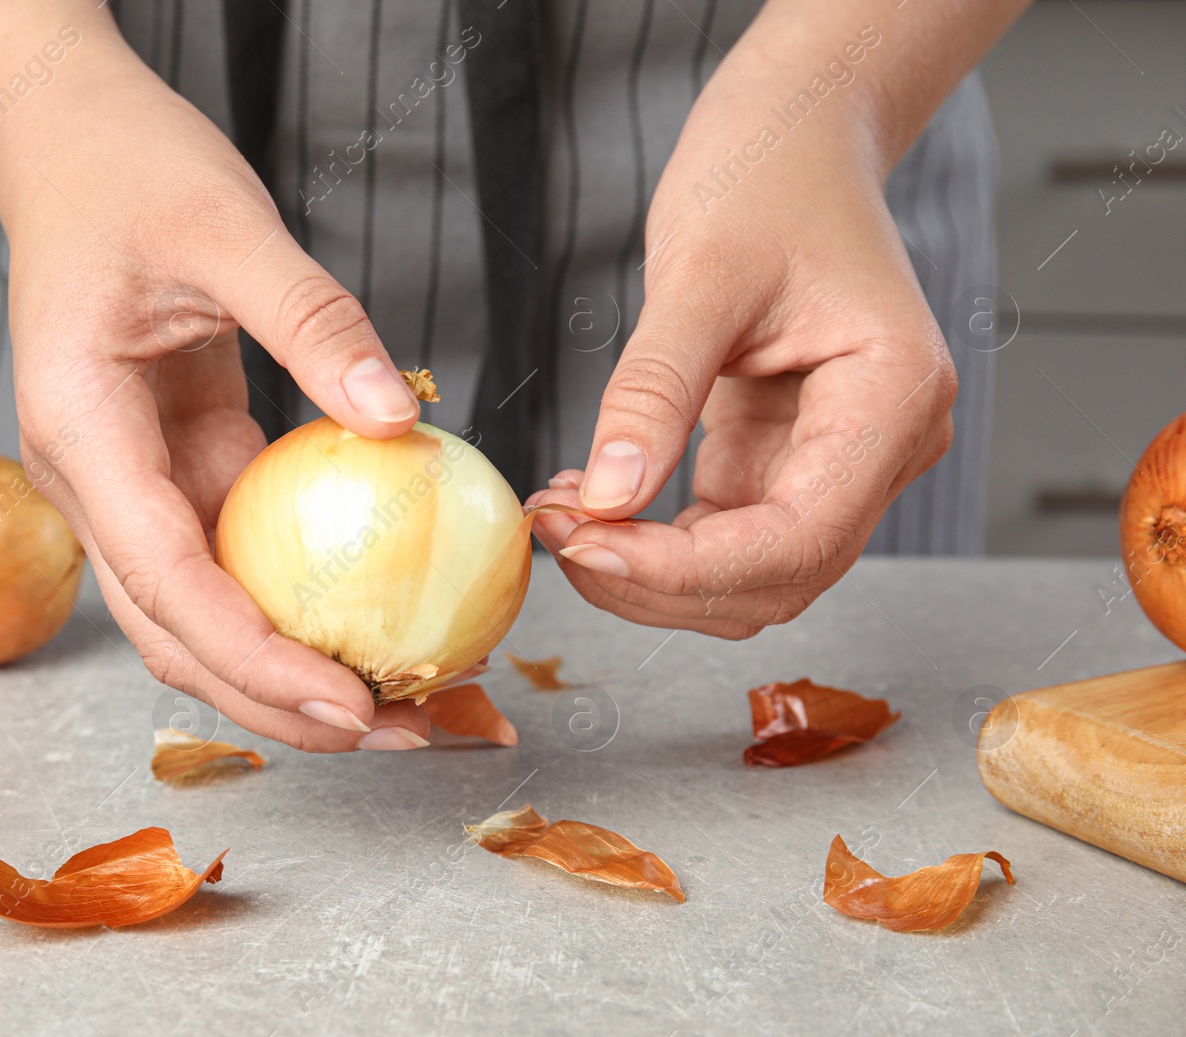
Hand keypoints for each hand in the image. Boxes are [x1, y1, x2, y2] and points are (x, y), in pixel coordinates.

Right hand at [0, 43, 431, 750]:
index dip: (254, 660)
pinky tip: (385, 615)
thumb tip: (399, 417)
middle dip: (282, 704)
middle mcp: (94, 483)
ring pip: (209, 614)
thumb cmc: (128, 172)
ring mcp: (133, 484)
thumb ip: (311, 320)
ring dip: (297, 668)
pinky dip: (308, 599)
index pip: (166, 581)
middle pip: (179, 636)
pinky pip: (243, 556)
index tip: (349, 706)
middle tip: (404, 731)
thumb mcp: (227, 228)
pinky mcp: (180, 468)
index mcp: (81, 435)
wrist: (67, 144)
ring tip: (409, 699)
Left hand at [531, 75, 955, 637]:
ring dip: (652, 570)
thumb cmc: (768, 176)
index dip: (686, 568)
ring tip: (563, 517)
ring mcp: (841, 458)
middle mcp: (885, 446)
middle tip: (557, 536)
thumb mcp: (699, 276)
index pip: (797, 540)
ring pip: (750, 573)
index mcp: (893, 399)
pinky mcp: (790, 457)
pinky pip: (725, 532)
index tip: (585, 544)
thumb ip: (655, 392)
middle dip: (658, 578)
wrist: (794, 137)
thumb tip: (608, 500)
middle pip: (776, 576)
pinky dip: (655, 537)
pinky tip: (591, 501)